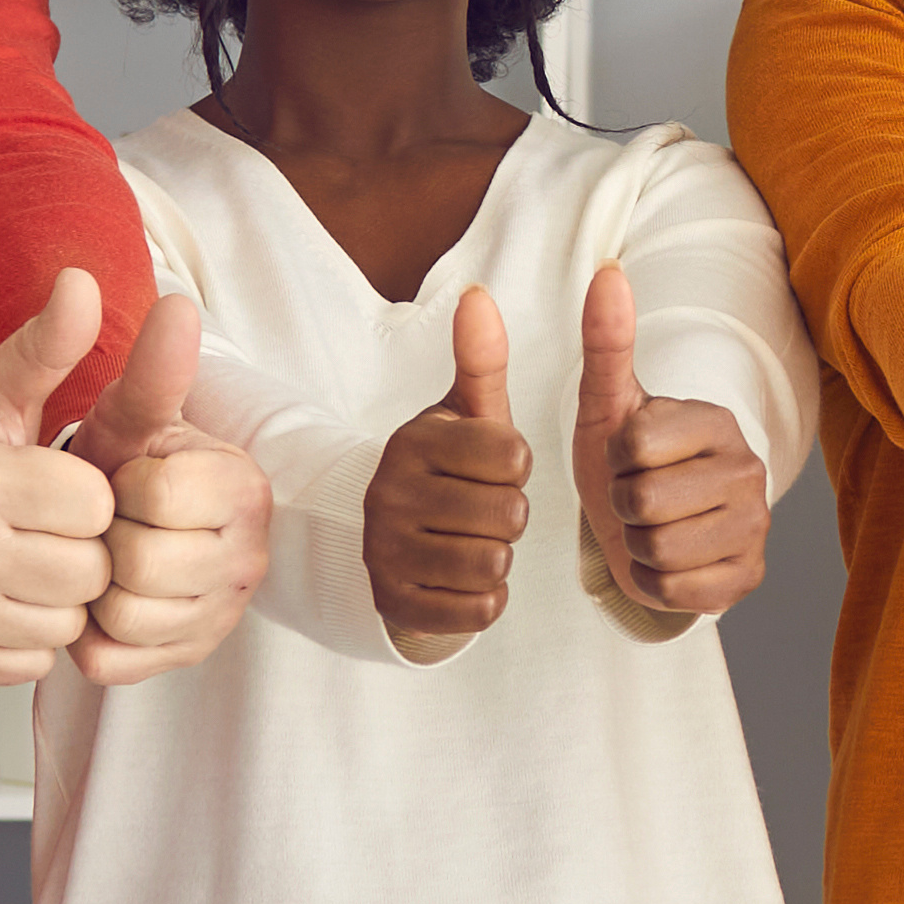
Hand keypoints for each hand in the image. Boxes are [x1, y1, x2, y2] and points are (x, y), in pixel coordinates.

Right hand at [0, 266, 122, 683]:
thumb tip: (82, 280)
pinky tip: (4, 597)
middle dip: (81, 548)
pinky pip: (39, 659)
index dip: (86, 496)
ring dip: (62, 595)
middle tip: (41, 527)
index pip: (95, 504)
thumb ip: (47, 344)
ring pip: (70, 620)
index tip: (52, 484)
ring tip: (24, 560)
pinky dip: (33, 634)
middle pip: (90, 570)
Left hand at [64, 289, 266, 684]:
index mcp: (244, 489)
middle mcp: (249, 556)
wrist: (124, 521)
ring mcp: (221, 614)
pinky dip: (88, 633)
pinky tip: (98, 598)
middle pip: (142, 564)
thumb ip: (154, 368)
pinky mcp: (188, 657)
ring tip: (105, 557)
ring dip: (95, 588)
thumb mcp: (135, 412)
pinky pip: (111, 660)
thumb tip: (177, 305)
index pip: (157, 496)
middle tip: (109, 523)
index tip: (124, 476)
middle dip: (106, 540)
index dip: (120, 485)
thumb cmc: (129, 460)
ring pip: (126, 617)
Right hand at [365, 285, 536, 660]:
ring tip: (474, 539)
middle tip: (483, 508)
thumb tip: (478, 295)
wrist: (387, 535)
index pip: (514, 457)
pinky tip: (462, 576)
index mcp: (413, 440)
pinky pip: (478, 609)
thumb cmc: (447, 467)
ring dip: (499, 556)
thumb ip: (480, 359)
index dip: (518, 467)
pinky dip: (484, 597)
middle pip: (509, 515)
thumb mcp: (465, 413)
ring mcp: (385, 551)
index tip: (495, 466)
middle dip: (510, 514)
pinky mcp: (393, 602)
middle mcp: (390, 494)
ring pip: (495, 563)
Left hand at [573, 263, 772, 620]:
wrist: (646, 526)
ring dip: (636, 545)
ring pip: (658, 549)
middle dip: (622, 507)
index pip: (634, 446)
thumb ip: (606, 340)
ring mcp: (754, 527)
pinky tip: (666, 561)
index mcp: (717, 421)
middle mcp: (749, 470)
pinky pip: (675, 591)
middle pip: (644, 502)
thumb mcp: (608, 403)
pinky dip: (655, 582)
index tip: (626, 457)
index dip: (612, 459)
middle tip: (635, 499)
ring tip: (649, 528)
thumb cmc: (626, 460)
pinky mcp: (747, 577)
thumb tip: (608, 270)